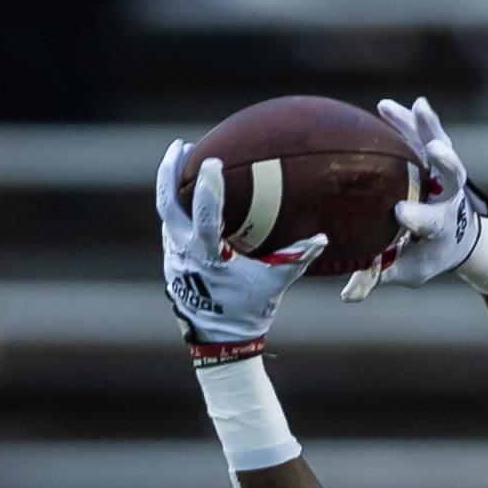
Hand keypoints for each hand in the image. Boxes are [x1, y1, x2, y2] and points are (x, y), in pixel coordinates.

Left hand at [157, 139, 323, 360]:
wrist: (220, 341)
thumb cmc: (248, 312)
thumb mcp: (273, 286)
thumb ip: (295, 260)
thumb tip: (321, 238)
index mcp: (206, 256)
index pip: (204, 214)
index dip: (208, 187)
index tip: (213, 160)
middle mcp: (182, 252)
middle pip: (168, 203)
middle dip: (170, 171)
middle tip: (181, 145)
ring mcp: (173, 256)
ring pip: (167, 213)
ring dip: (172, 186)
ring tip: (183, 161)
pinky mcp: (171, 260)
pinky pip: (171, 226)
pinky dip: (178, 208)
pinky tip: (188, 196)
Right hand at [356, 96, 486, 299]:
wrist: (459, 236)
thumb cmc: (427, 254)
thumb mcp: (410, 270)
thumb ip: (382, 277)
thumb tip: (348, 294)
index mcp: (440, 227)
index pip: (431, 222)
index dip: (418, 217)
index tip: (401, 213)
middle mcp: (448, 197)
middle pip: (452, 178)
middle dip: (445, 165)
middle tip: (436, 152)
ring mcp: (443, 173)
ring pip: (440, 148)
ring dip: (428, 129)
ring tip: (417, 108)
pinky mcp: (434, 155)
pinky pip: (424, 134)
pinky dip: (410, 119)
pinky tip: (387, 106)